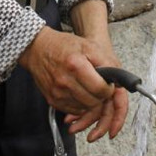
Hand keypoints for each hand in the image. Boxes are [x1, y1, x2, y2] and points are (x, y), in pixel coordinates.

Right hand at [66, 0, 127, 141]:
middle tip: (99, 87)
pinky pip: (73, 110)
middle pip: (94, 102)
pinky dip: (80, 105)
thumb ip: (105, 62)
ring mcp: (58, 93)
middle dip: (101, 97)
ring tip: (89, 88)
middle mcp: (65, 82)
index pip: (100, 89)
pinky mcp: (53, 100)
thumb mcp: (88, 45)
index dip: (108, 89)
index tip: (107, 85)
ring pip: (85, 109)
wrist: (37, 49)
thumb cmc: (62, 45)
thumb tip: (118, 80)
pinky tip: (79, 93)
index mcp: (76, 66)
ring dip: (91, 102)